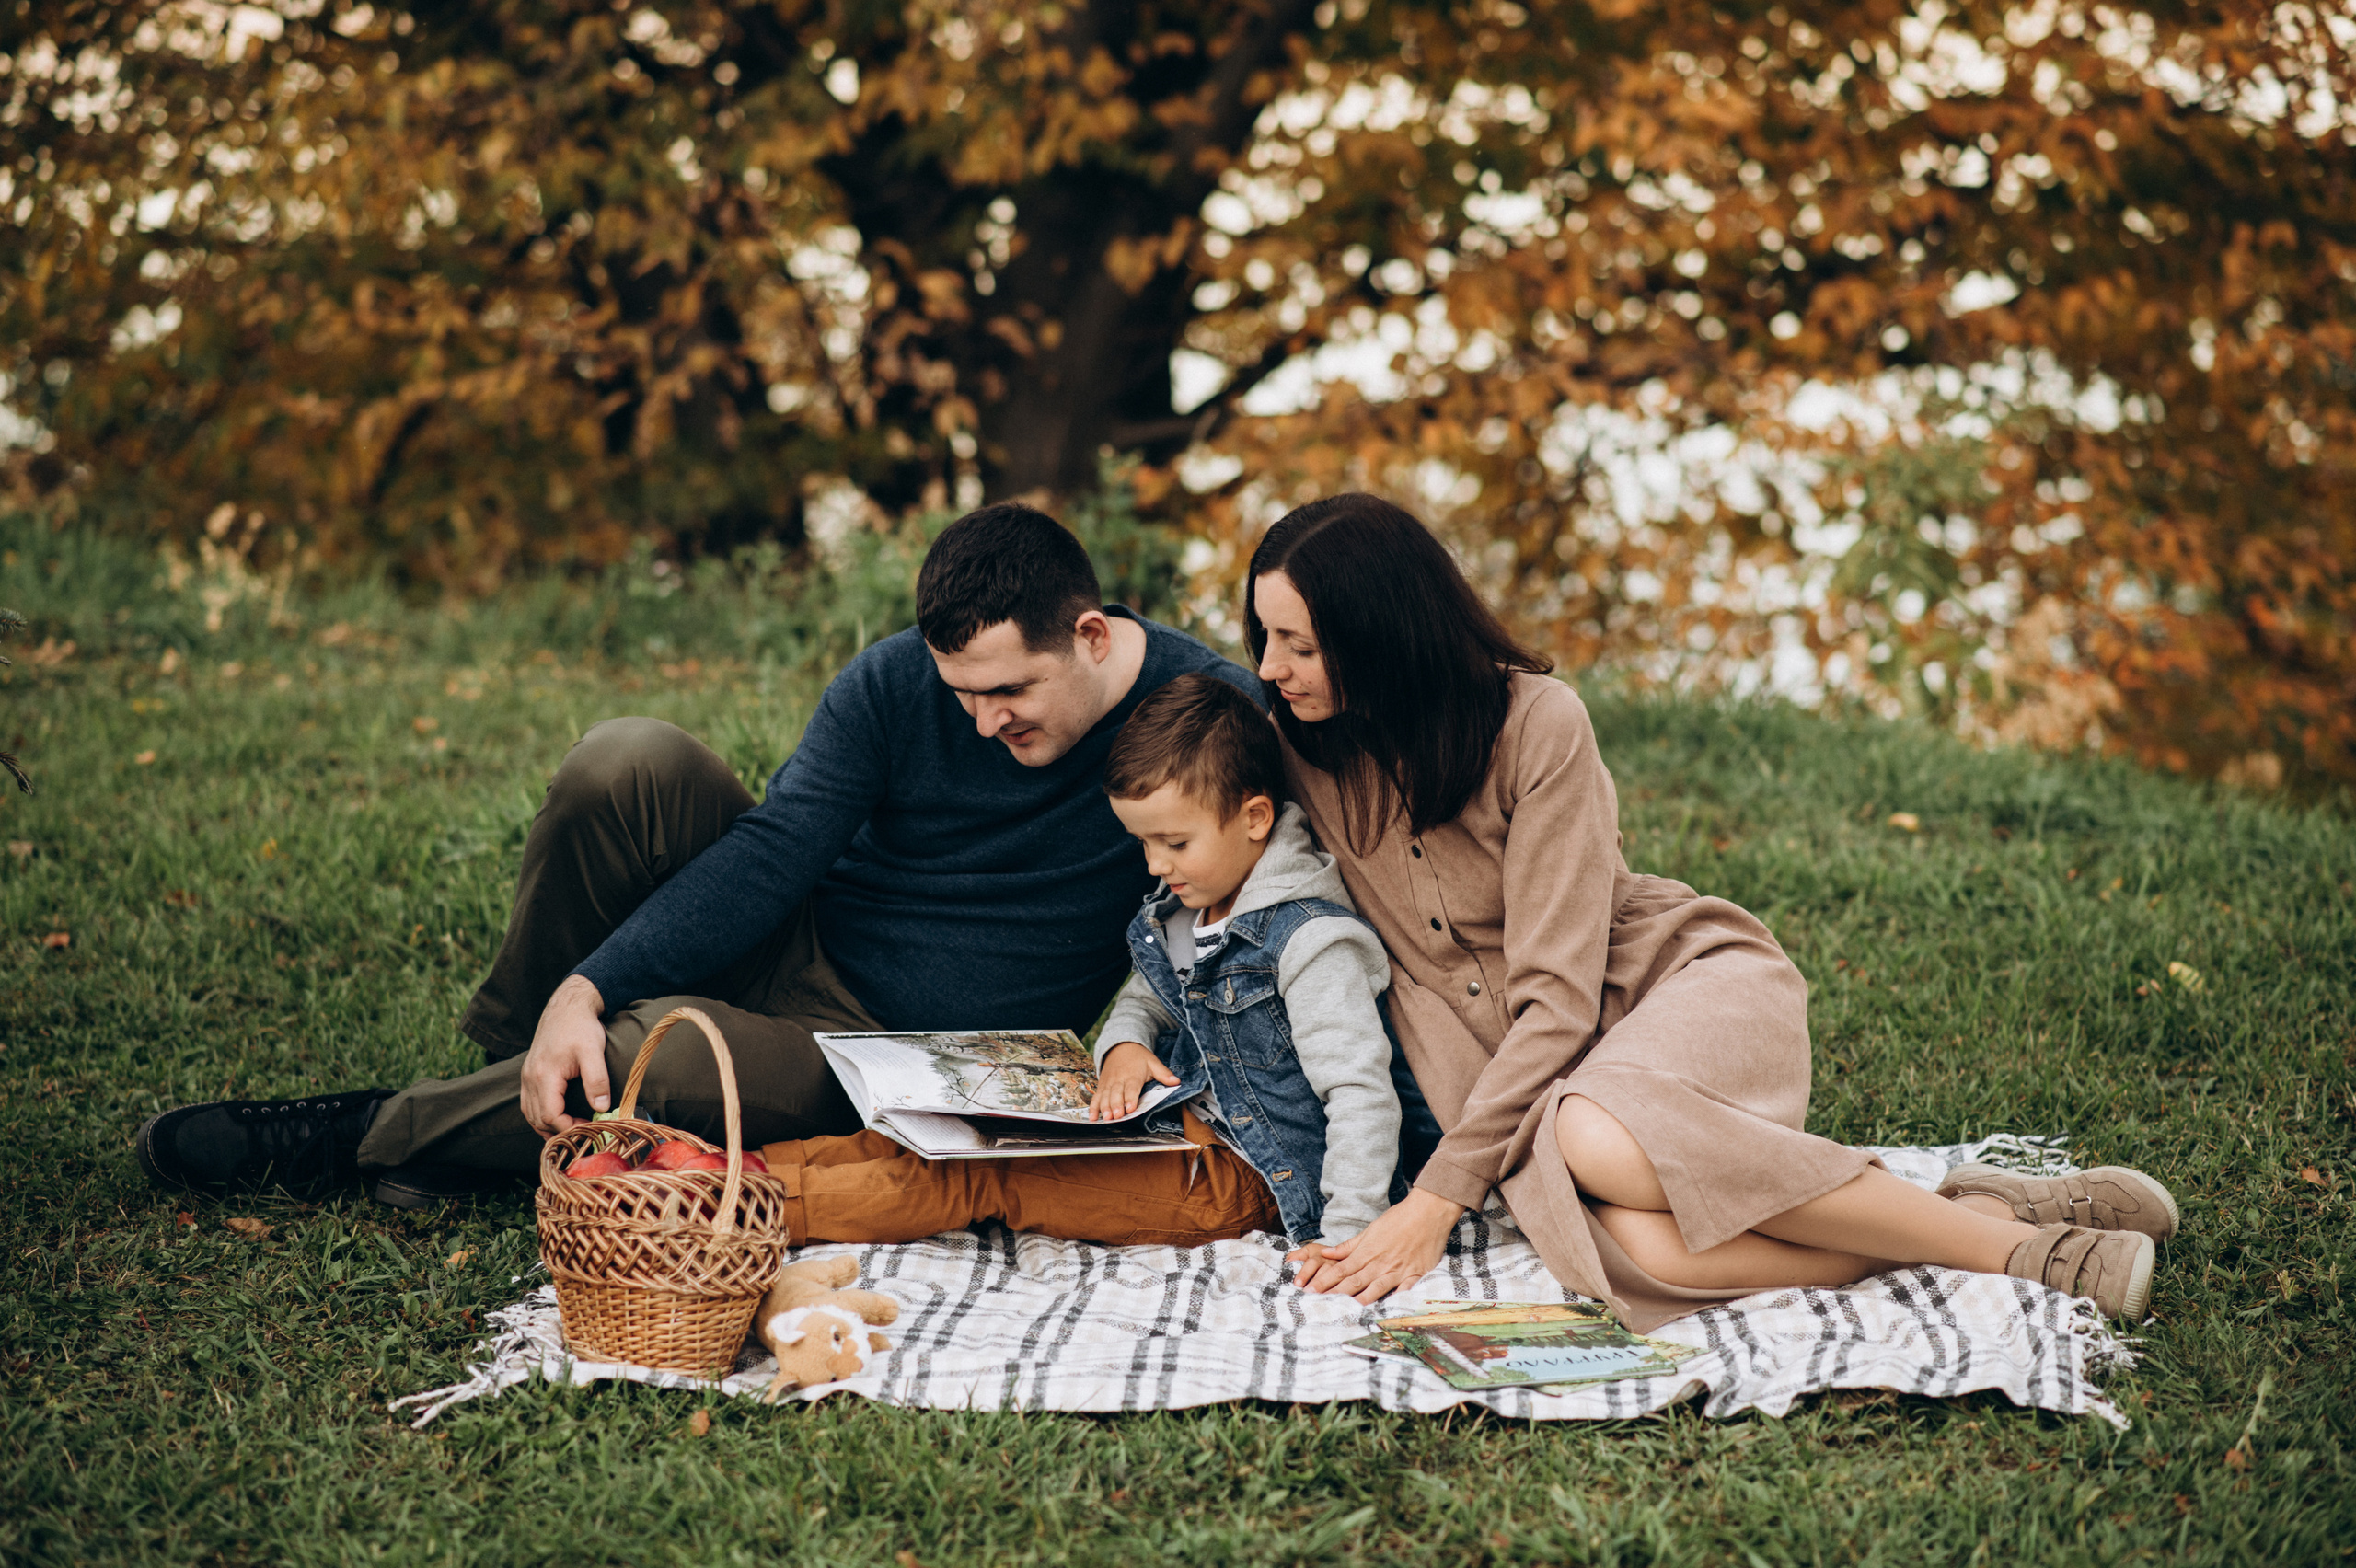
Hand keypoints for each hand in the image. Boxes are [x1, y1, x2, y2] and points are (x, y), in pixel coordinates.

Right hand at [520, 975, 610, 1137]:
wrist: (567, 1006)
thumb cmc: (581, 1027)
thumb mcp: (593, 1052)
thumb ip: (597, 1080)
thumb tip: (602, 1108)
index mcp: (544, 1075)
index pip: (550, 1115)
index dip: (569, 1127)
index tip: (589, 1128)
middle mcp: (530, 1078)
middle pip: (538, 1119)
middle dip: (559, 1130)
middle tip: (583, 1133)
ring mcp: (527, 1076)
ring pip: (530, 1113)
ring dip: (547, 1126)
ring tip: (570, 1131)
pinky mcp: (529, 1073)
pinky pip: (528, 1103)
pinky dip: (540, 1115)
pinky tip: (555, 1118)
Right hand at [1089, 1041, 1176, 1120]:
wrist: (1121, 1046)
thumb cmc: (1139, 1057)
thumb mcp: (1153, 1062)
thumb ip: (1164, 1073)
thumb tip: (1177, 1081)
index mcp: (1133, 1075)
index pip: (1132, 1088)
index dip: (1131, 1098)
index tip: (1131, 1108)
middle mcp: (1119, 1079)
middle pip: (1116, 1094)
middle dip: (1116, 1105)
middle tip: (1117, 1116)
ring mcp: (1109, 1083)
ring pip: (1105, 1096)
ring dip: (1105, 1107)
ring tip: (1106, 1118)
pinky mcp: (1102, 1086)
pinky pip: (1096, 1097)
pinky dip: (1093, 1107)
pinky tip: (1091, 1117)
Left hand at [1284, 1188, 1462, 1303]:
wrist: (1428, 1212)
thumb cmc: (1399, 1218)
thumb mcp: (1371, 1230)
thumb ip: (1349, 1246)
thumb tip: (1326, 1252)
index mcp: (1368, 1252)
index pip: (1341, 1269)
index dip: (1325, 1280)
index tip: (1310, 1290)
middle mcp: (1380, 1263)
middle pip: (1353, 1282)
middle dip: (1334, 1293)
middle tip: (1317, 1303)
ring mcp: (1398, 1270)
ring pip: (1375, 1290)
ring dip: (1358, 1301)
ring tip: (1344, 1312)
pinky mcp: (1416, 1275)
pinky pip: (1404, 1292)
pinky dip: (1395, 1301)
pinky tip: (1386, 1311)